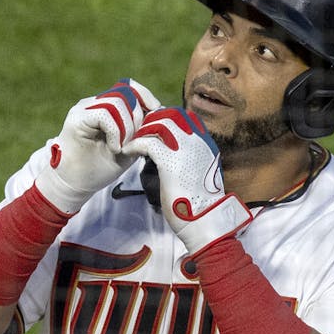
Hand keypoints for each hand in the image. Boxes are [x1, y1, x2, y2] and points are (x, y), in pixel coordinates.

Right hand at [32, 79, 158, 213]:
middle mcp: (93, 103)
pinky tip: (114, 148)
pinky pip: (105, 114)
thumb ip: (141, 129)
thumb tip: (161, 111)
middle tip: (135, 141)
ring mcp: (83, 109)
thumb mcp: (129, 146)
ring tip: (123, 147)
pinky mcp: (76, 118)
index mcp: (106, 106)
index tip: (155, 114)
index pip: (129, 87)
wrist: (75, 184)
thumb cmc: (100, 167)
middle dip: (138, 116)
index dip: (145, 96)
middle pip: (125, 91)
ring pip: (117, 101)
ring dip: (127, 127)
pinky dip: (115, 132)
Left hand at [121, 107, 251, 255]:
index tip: (153, 129)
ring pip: (159, 122)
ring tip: (132, 140)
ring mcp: (186, 149)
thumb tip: (173, 154)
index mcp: (206, 143)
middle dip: (152, 119)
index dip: (166, 118)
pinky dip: (135, 144)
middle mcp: (198, 141)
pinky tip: (128, 152)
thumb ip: (188, 158)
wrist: (203, 219)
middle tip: (139, 131)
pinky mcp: (171, 161)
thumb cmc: (198, 202)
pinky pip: (148, 142)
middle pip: (171, 113)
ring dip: (142, 129)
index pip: (185, 116)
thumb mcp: (197, 172)